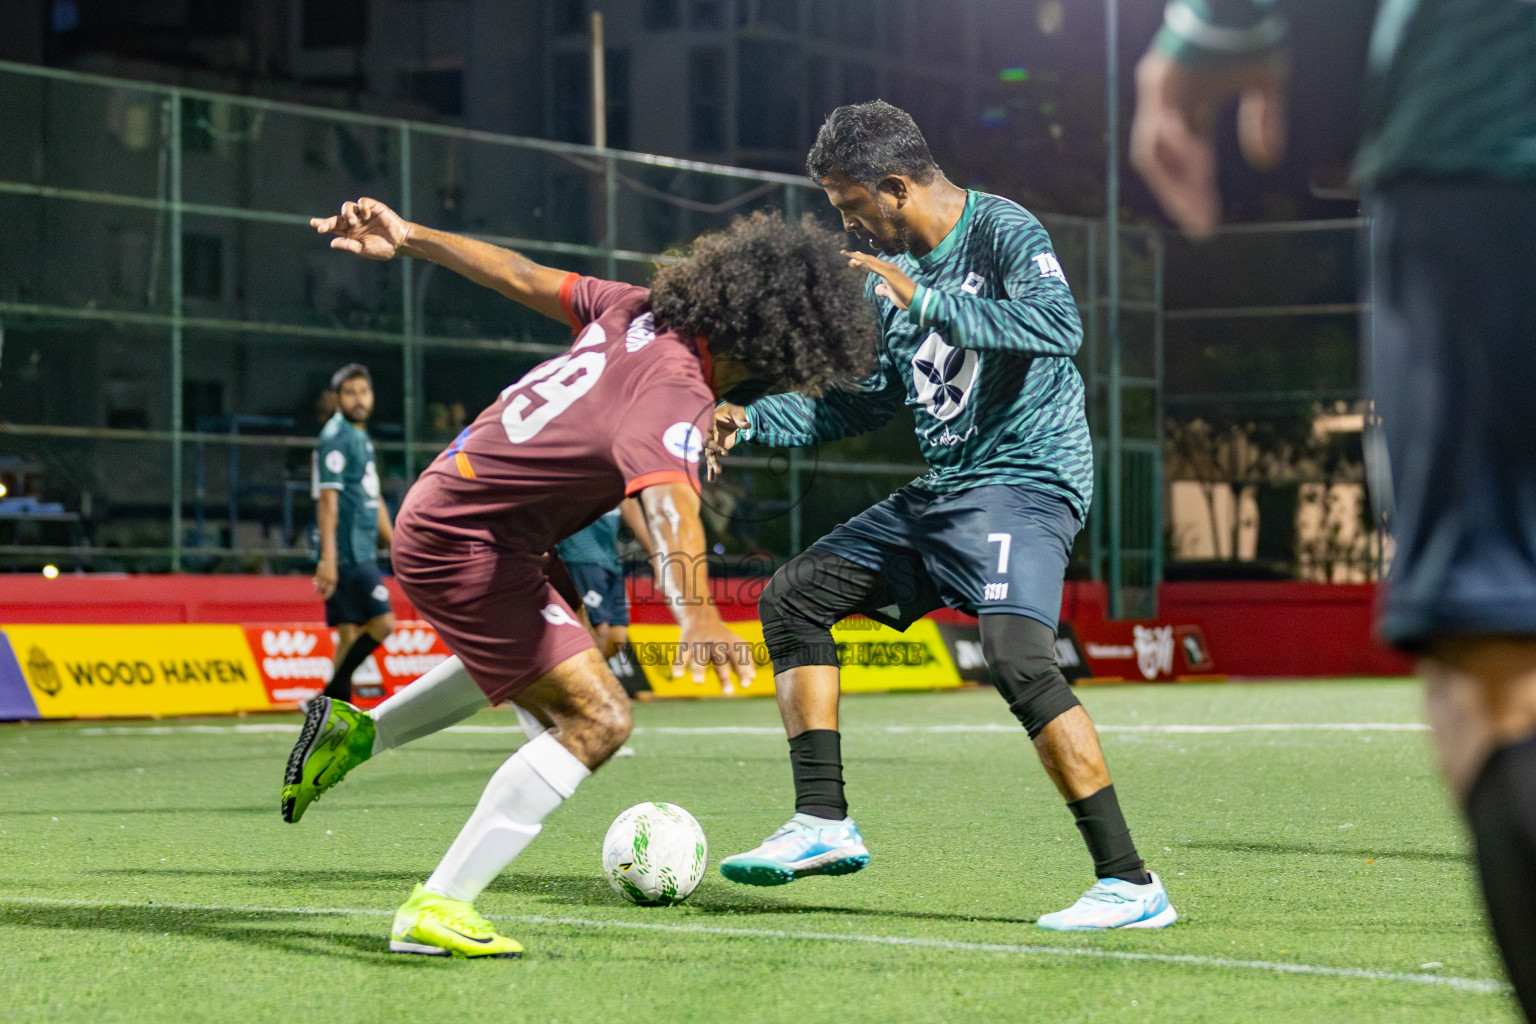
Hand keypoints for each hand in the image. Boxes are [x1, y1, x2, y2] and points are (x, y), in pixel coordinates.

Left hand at [310, 197, 411, 259]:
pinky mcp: (372, 207)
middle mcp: (355, 223)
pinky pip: (361, 202)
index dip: (323, 224)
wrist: (401, 242)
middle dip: (328, 221)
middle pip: (337, 218)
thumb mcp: (363, 250)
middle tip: (323, 227)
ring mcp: (363, 214)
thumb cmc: (383, 249)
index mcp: (351, 234)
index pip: (334, 228)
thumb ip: (348, 245)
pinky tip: (366, 215)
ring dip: (346, 214)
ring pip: (346, 207)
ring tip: (353, 222)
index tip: (313, 224)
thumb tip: (332, 243)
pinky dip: (361, 207)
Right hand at [313, 559, 337, 599]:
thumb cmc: (329, 567)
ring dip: (317, 587)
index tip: (324, 599)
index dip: (327, 595)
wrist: (329, 558)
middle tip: (317, 595)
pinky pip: (317, 580)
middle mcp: (330, 580)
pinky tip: (313, 581)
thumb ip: (325, 582)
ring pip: (320, 585)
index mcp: (334, 581)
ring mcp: (325, 577)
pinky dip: (315, 581)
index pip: (330, 591)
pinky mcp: (320, 574)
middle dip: (321, 593)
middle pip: (324, 589)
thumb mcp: (329, 575)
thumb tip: (317, 589)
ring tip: (315, 587)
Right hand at [674, 614, 757, 690]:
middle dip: (724, 675)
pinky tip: (677, 676)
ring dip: (699, 669)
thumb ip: (745, 661)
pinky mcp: (685, 645)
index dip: (743, 670)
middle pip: (720, 661)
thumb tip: (751, 679)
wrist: (700, 617)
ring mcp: (699, 644)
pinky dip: (679, 665)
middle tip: (728, 693)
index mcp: (730, 644)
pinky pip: (681, 656)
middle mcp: (715, 644)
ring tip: (699, 683)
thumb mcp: (736, 644)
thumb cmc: (722, 638)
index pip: (738, 658)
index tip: (745, 685)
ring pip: (699, 658)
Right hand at [705, 403, 748, 481]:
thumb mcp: (737, 411)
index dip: (716, 446)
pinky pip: (714, 459)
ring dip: (712, 466)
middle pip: (708, 450)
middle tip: (718, 470)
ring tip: (714, 477)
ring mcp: (714, 443)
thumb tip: (748, 425)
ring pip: (710, 456)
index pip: (710, 439)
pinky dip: (712, 468)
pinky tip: (712, 479)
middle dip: (713, 460)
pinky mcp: (718, 449)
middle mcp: (710, 436)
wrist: (732, 414)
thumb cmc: (733, 410)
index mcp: (711, 427)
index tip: (725, 453)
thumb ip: (740, 418)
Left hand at [843, 250, 915, 309]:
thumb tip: (876, 289)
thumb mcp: (890, 294)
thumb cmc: (905, 298)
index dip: (861, 260)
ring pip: (870, 261)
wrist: (916, 301)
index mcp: (889, 271)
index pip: (872, 263)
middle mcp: (889, 267)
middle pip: (869, 259)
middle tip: (844, 253)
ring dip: (858, 258)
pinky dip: (865, 264)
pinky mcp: (890, 274)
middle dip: (856, 256)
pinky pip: (874, 268)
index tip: (851, 258)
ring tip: (847, 256)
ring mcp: (889, 270)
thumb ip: (883, 290)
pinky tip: (856, 263)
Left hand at [1129, 50, 1287, 239]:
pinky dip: (1177, 148)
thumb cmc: (1251, 28)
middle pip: (1160, 164)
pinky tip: (1199, 166)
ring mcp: (1158, 91)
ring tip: (1198, 207)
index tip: (1208, 224)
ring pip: (1152, 152)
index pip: (1187, 161)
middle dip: (1180, 197)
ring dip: (1175, 182)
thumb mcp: (1268, 81)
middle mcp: (1166, 103)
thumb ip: (1265, 119)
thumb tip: (1266, 161)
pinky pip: (1160, 123)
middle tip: (1200, 227)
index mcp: (1189, 106)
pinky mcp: (1158, 77)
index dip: (1196, 192)